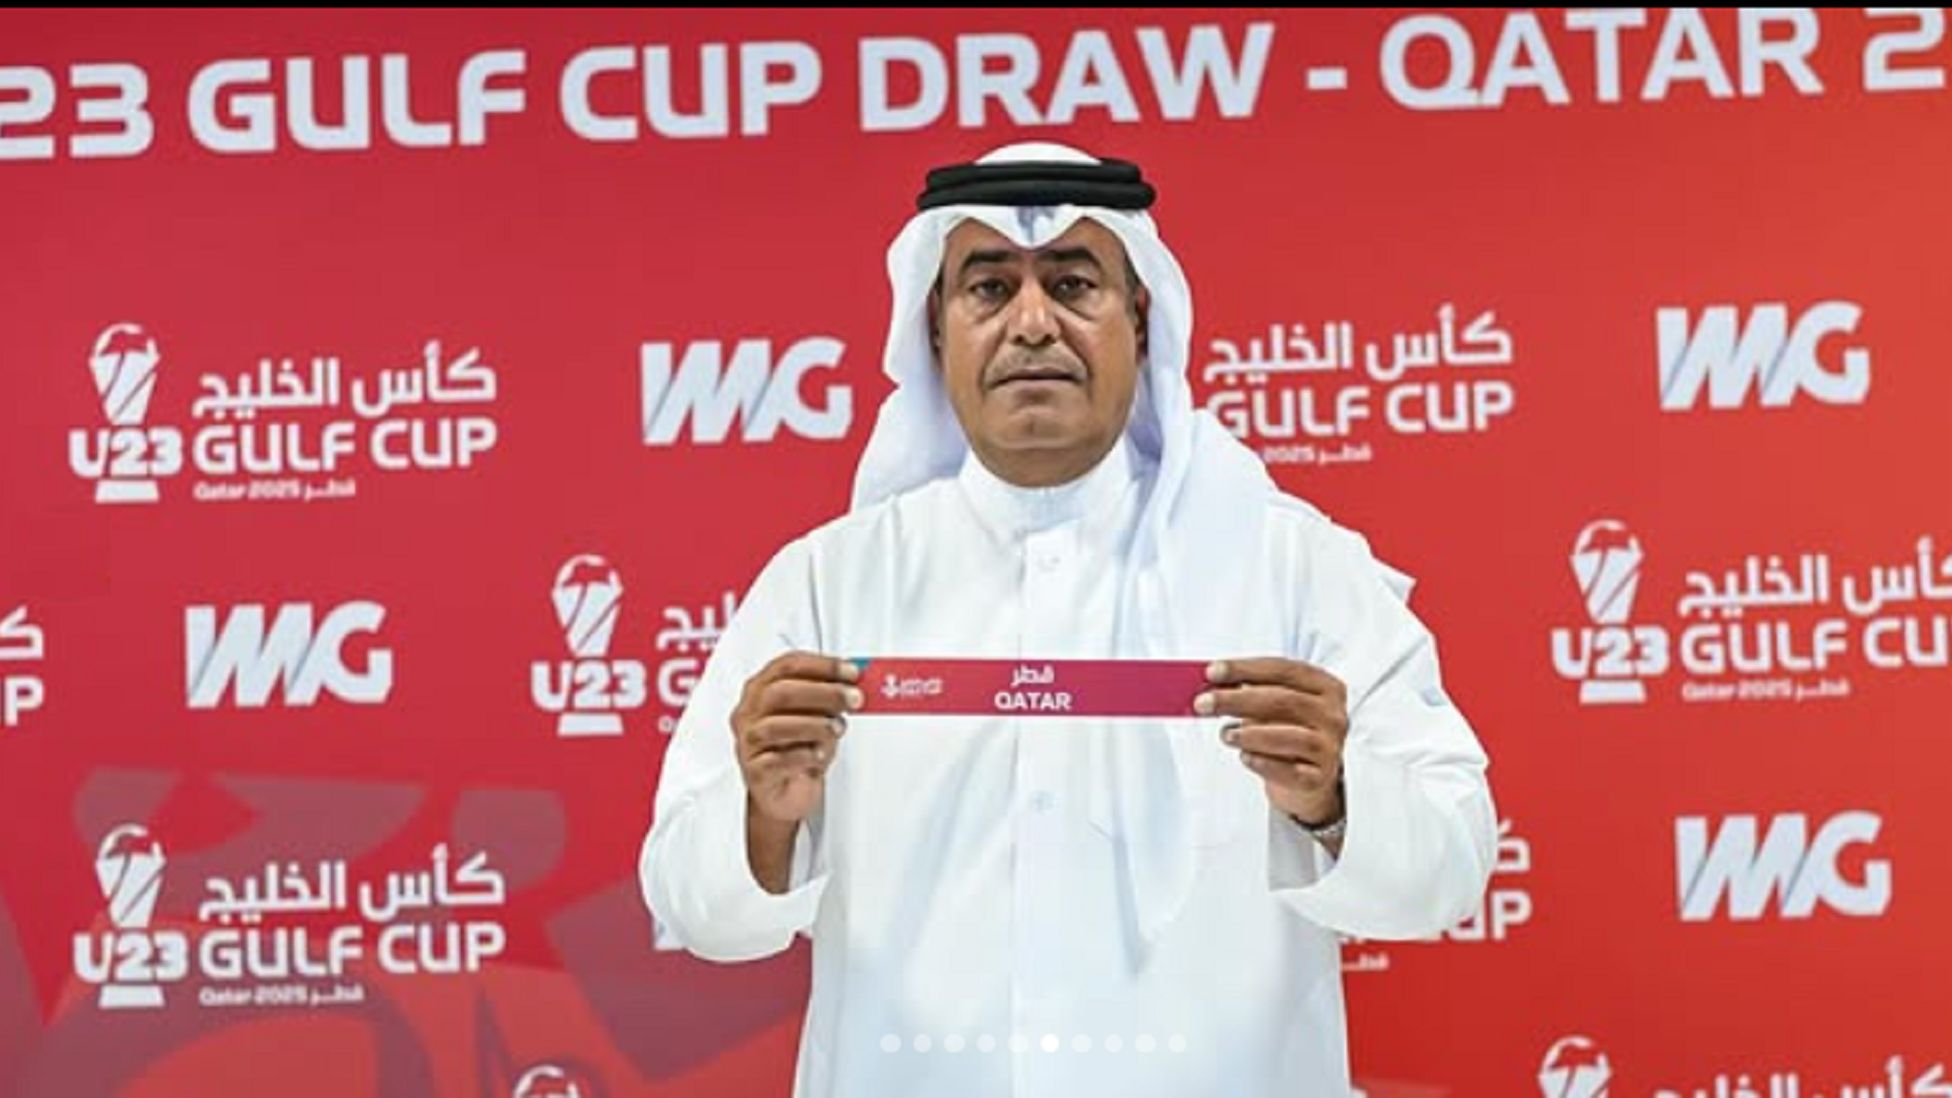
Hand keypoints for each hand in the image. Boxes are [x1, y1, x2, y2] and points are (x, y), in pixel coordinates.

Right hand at [732, 652, 861, 828]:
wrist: (787, 793)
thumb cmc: (801, 747)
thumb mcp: (820, 716)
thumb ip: (834, 699)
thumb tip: (857, 687)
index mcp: (762, 688)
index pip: (788, 665)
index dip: (823, 666)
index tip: (852, 672)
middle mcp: (750, 712)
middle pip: (780, 693)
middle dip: (823, 693)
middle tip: (853, 699)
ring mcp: (748, 742)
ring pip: (774, 727)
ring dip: (814, 725)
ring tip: (837, 729)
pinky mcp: (755, 772)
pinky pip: (777, 761)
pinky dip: (804, 755)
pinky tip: (820, 753)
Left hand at [1195, 658, 1347, 827]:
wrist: (1308, 778)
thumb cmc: (1287, 732)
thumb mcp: (1271, 706)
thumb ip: (1246, 691)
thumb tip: (1209, 685)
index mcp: (1325, 687)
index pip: (1283, 670)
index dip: (1245, 669)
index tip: (1212, 671)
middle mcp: (1332, 715)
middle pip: (1284, 701)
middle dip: (1237, 700)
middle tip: (1204, 703)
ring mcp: (1329, 748)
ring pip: (1291, 737)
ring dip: (1251, 734)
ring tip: (1225, 734)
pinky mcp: (1319, 778)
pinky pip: (1291, 772)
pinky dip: (1264, 763)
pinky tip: (1245, 757)